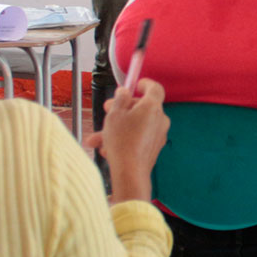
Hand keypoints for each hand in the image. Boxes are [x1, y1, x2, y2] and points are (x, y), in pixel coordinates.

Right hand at [85, 79, 168, 203]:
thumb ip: (119, 99)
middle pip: (142, 107)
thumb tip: (124, 92)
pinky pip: (137, 137)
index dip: (144, 84)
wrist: (130, 172)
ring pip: (135, 124)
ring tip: (97, 137)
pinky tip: (106, 149)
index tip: (136, 84)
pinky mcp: (154, 147)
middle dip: (122, 108)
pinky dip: (123, 139)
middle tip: (107, 109)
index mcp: (152, 106)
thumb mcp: (114, 114)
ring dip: (117, 127)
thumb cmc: (122, 142)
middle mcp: (159, 119)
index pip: (154, 88)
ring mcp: (158, 134)